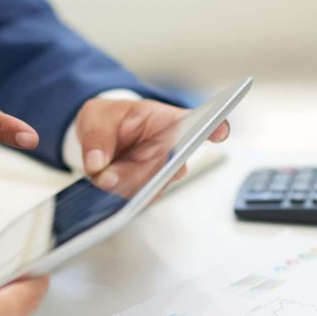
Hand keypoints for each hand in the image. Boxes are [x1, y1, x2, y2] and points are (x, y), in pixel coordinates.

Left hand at [76, 98, 229, 194]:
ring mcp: (162, 171)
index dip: (213, 127)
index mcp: (167, 121)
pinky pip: (140, 197)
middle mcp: (172, 148)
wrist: (101, 135)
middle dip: (136, 174)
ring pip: (152, 186)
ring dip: (124, 185)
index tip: (219, 131)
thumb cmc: (108, 119)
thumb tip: (98, 166)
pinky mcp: (149, 188)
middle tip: (106, 175)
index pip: (197, 122)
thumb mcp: (97, 118)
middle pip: (170, 166)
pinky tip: (107, 185)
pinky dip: (120, 194)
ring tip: (102, 176)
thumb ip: (97, 139)